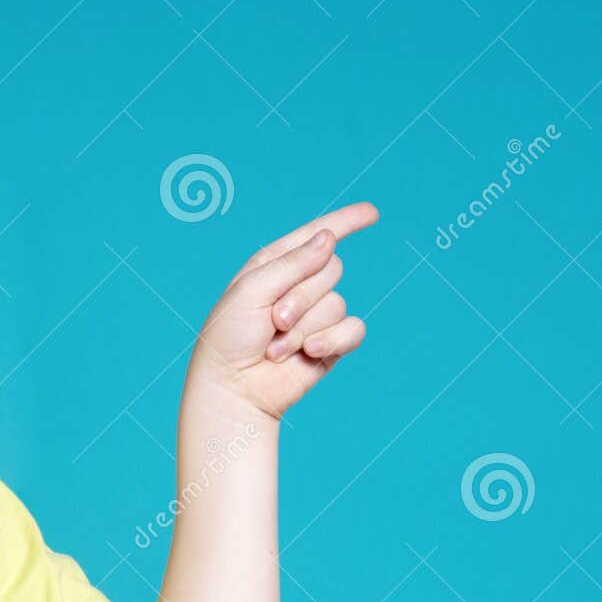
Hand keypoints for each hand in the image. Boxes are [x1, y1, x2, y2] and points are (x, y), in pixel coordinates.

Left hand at [184, 201, 378, 421]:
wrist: (233, 389)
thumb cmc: (229, 338)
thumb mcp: (251, 291)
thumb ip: (292, 264)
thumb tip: (329, 238)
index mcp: (274, 265)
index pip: (316, 236)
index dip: (345, 222)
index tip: (371, 213)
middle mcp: (297, 286)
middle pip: (331, 269)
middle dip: (301, 297)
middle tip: (272, 322)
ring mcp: (316, 316)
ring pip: (337, 303)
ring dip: (304, 329)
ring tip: (275, 348)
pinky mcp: (331, 343)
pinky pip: (353, 329)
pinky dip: (332, 341)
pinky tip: (309, 354)